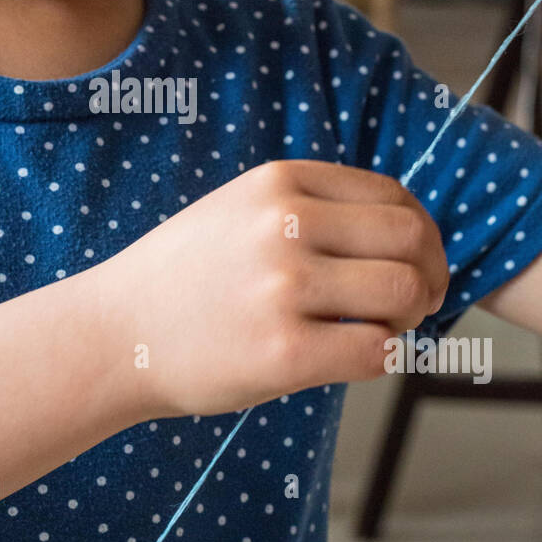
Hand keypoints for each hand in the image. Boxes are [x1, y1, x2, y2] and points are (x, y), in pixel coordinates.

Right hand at [94, 159, 449, 418]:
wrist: (113, 334)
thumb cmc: (185, 279)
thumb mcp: (241, 210)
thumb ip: (312, 208)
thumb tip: (407, 233)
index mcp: (279, 182)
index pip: (394, 195)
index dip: (420, 234)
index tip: (413, 265)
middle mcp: (283, 223)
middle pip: (411, 239)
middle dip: (428, 275)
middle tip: (415, 305)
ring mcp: (283, 286)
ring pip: (404, 293)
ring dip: (409, 318)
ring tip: (379, 331)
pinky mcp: (283, 352)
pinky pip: (378, 351)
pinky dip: (382, 359)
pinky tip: (351, 358)